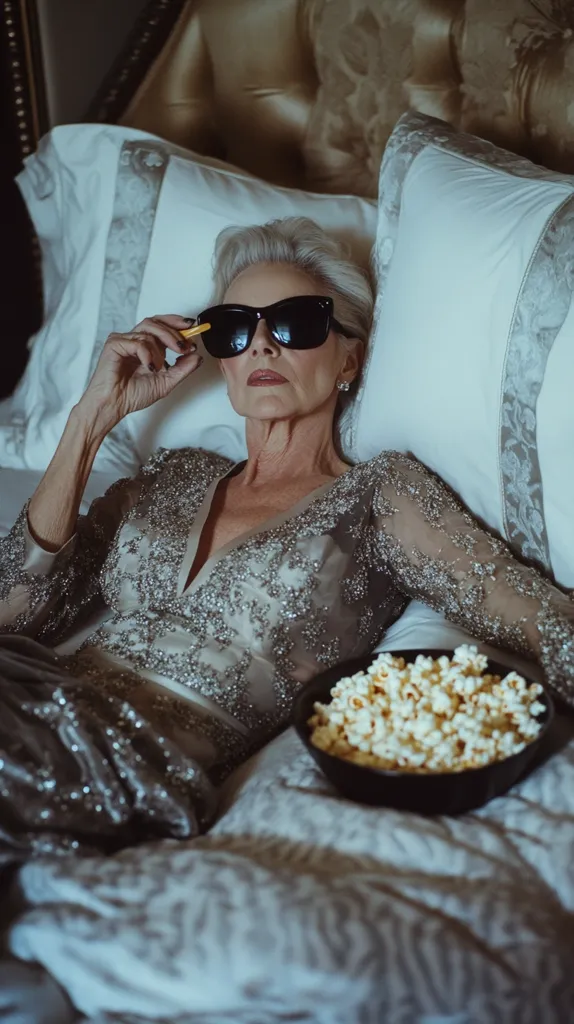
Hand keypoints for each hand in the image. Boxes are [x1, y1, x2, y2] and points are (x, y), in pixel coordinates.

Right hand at [76, 315, 202, 430]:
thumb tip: (198, 356)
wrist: (114, 404)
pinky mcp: (115, 343)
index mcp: (147, 346)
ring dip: (161, 347)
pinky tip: (148, 367)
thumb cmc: (133, 394)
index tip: (194, 328)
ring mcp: (124, 340)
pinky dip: (147, 354)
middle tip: (184, 346)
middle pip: (156, 322)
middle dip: (174, 332)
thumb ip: (183, 369)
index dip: (178, 324)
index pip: (163, 325)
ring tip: (162, 365)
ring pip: (148, 329)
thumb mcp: (166, 382)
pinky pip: (137, 342)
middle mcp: (135, 340)